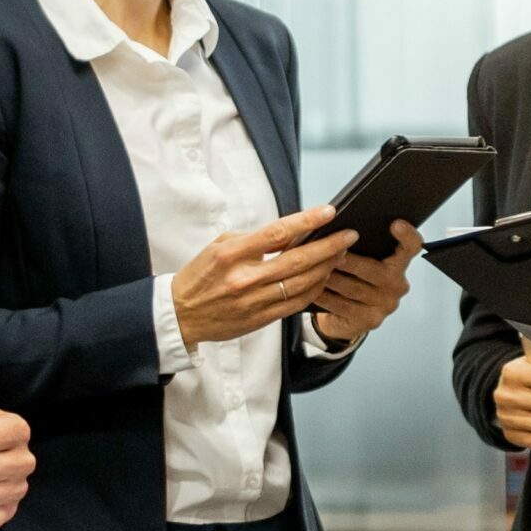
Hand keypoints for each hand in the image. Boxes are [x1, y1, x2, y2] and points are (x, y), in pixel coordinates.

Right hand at [173, 206, 356, 348]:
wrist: (181, 314)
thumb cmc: (201, 275)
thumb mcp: (219, 247)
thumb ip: (253, 239)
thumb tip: (290, 232)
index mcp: (231, 254)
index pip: (277, 233)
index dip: (307, 221)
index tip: (329, 212)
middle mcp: (244, 278)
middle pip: (298, 260)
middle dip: (329, 246)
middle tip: (350, 235)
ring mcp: (253, 301)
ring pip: (302, 283)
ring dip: (327, 267)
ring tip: (342, 253)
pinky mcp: (260, 319)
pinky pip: (296, 304)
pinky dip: (315, 289)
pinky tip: (325, 277)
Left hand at [312, 221, 424, 343]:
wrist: (346, 316)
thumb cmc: (353, 279)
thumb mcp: (360, 259)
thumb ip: (357, 244)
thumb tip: (338, 227)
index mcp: (399, 263)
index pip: (411, 247)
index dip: (407, 236)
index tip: (396, 224)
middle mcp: (397, 285)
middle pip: (377, 271)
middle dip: (351, 262)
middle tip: (334, 252)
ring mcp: (385, 305)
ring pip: (355, 289)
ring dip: (333, 278)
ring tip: (316, 268)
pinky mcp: (370, 320)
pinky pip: (343, 306)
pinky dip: (326, 297)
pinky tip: (313, 289)